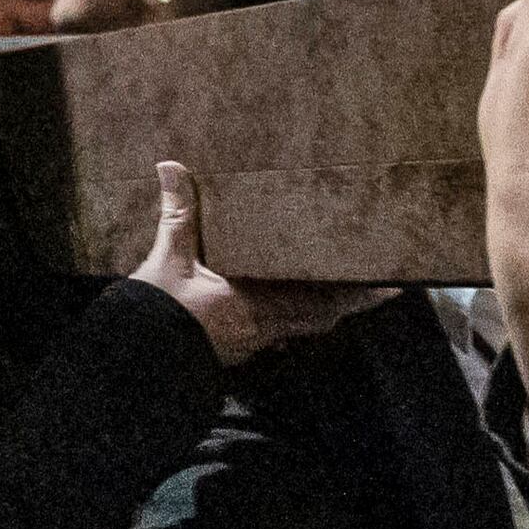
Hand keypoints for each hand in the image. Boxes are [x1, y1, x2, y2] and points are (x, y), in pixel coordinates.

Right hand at [128, 158, 385, 368]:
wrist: (137, 361)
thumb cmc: (158, 310)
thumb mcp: (169, 259)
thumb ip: (178, 215)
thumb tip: (170, 166)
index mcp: (259, 304)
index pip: (323, 302)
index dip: (359, 296)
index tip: (392, 287)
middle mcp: (265, 327)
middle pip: (321, 317)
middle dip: (348, 302)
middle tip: (373, 286)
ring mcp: (252, 342)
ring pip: (301, 328)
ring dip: (322, 312)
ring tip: (339, 293)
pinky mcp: (236, 350)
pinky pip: (277, 335)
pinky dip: (291, 322)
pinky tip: (284, 311)